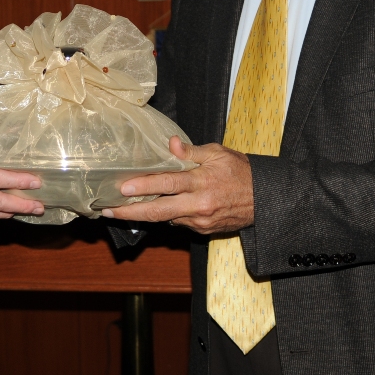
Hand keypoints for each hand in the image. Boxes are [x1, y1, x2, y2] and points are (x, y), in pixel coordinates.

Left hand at [101, 136, 253, 232]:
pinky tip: (151, 210)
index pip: (167, 184)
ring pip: (166, 219)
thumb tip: (172, 144)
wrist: (264, 200)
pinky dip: (165, 215)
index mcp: (202, 182)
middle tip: (109, 211)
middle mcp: (199, 205)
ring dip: (144, 215)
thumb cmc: (241, 171)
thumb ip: (192, 151)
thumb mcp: (218, 153)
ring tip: (121, 210)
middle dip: (131, 212)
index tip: (123, 188)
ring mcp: (200, 221)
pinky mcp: (202, 230)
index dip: (144, 186)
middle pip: (159, 211)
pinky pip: (178, 222)